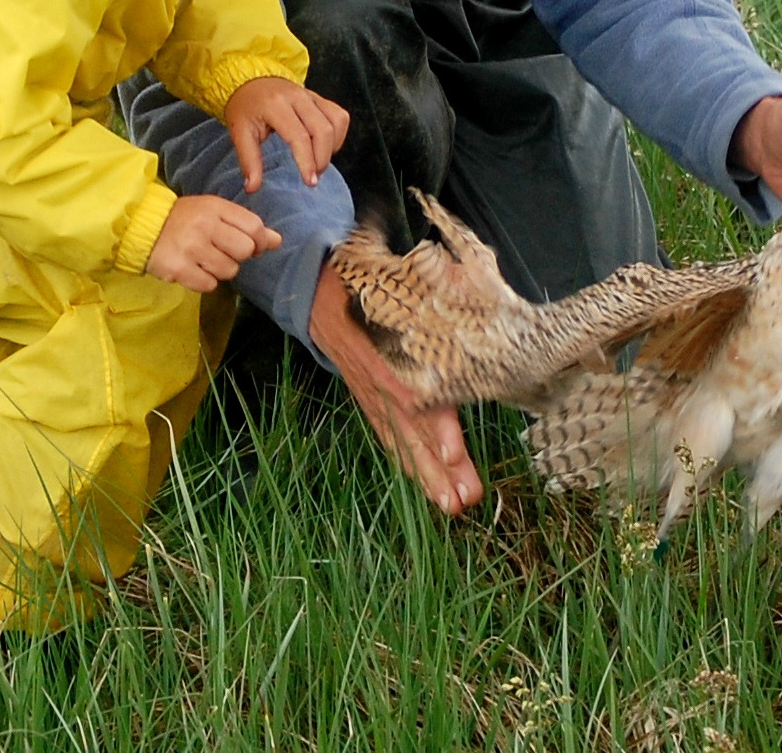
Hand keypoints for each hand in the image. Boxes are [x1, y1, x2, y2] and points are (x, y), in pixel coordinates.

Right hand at [143, 194, 282, 292]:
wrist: (141, 227)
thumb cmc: (184, 220)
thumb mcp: (214, 213)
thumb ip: (245, 225)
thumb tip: (277, 241)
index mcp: (215, 207)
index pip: (254, 227)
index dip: (258, 242)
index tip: (250, 246)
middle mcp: (204, 225)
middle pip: (244, 250)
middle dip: (238, 256)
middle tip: (220, 252)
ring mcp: (190, 247)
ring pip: (229, 271)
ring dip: (219, 270)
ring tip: (203, 260)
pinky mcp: (178, 269)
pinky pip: (209, 285)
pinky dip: (203, 282)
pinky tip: (192, 269)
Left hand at [224, 76, 350, 193]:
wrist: (249, 79)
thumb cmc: (244, 107)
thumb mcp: (239, 133)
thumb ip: (249, 161)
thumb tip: (252, 188)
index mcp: (275, 105)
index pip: (299, 136)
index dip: (307, 161)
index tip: (309, 182)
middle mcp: (296, 97)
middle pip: (323, 130)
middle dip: (322, 159)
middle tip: (313, 177)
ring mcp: (310, 95)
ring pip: (336, 121)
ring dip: (332, 147)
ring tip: (319, 162)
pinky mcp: (319, 97)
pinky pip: (339, 115)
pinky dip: (338, 134)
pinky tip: (326, 146)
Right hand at [309, 257, 484, 516]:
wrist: (319, 291)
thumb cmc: (365, 281)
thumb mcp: (387, 277)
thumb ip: (426, 281)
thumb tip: (459, 278)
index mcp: (384, 350)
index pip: (409, 395)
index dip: (431, 425)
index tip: (452, 453)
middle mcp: (377, 379)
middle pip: (410, 430)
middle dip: (436, 468)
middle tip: (463, 500)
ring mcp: (370, 394)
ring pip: (401, 440)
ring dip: (426, 475)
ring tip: (453, 505)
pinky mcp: (368, 400)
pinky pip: (388, 436)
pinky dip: (407, 461)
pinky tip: (426, 485)